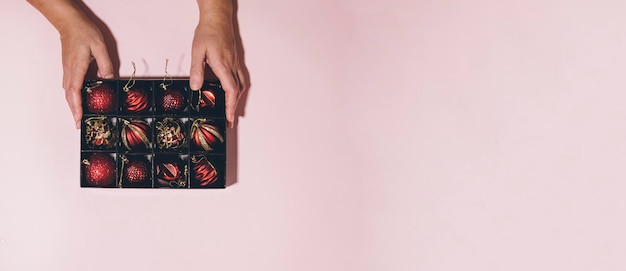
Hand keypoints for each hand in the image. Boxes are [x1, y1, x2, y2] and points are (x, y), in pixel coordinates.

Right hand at [60, 17, 113, 127]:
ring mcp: (67, 70)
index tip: (78, 118)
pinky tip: (79, 100)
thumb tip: (109, 80)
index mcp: (77, 67)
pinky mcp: (69, 68)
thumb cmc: (84, 32)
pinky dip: (72, 97)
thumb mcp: (100, 47)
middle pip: (69, 96)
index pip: (75, 91)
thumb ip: (105, 65)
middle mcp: (70, 71)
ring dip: (72, 105)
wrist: (69, 22)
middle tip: (79, 124)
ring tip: (79, 116)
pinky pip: (70, 86)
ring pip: (68, 92)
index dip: (76, 106)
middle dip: (73, 111)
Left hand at [189, 5, 245, 127]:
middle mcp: (232, 66)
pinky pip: (240, 79)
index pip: (230, 90)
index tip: (230, 116)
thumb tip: (196, 86)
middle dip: (234, 107)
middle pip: (237, 91)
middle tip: (230, 120)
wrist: (218, 19)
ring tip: (231, 110)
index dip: (231, 105)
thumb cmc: (208, 32)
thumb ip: (197, 70)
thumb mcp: (197, 50)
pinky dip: (237, 90)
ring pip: (240, 86)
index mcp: (223, 65)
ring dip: (237, 99)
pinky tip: (232, 94)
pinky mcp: (235, 62)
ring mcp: (235, 64)